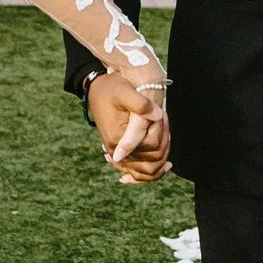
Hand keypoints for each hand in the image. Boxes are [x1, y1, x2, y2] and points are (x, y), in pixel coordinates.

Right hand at [86, 68, 170, 183]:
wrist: (96, 90)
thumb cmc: (110, 89)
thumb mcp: (125, 91)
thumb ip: (141, 105)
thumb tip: (157, 116)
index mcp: (117, 138)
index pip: (151, 145)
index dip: (162, 130)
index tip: (161, 113)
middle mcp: (116, 152)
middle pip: (151, 164)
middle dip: (164, 145)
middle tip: (163, 123)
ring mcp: (118, 155)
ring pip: (146, 172)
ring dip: (161, 158)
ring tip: (166, 138)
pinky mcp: (120, 154)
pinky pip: (137, 173)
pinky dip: (150, 173)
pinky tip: (163, 166)